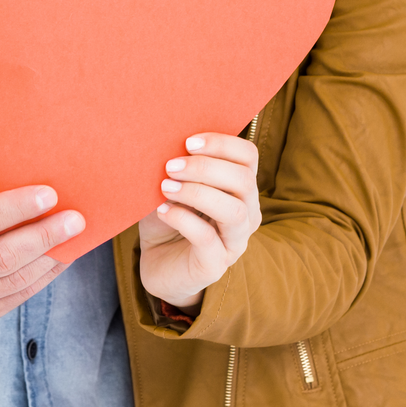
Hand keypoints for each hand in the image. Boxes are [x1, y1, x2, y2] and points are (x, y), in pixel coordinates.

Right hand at [0, 186, 84, 323]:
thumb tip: (37, 194)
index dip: (17, 207)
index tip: (50, 195)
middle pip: (1, 257)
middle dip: (43, 237)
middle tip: (75, 220)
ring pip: (14, 281)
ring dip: (50, 258)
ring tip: (73, 238)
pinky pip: (18, 296)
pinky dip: (43, 276)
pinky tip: (59, 258)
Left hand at [138, 133, 261, 311]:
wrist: (158, 263)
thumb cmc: (169, 217)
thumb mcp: (172, 185)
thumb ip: (176, 166)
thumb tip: (164, 142)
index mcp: (240, 188)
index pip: (248, 156)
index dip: (222, 143)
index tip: (189, 142)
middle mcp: (246, 213)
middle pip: (244, 180)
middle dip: (205, 167)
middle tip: (171, 166)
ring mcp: (234, 241)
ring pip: (234, 211)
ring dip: (197, 193)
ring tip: (166, 187)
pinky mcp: (215, 265)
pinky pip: (207, 238)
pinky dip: (182, 219)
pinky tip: (163, 211)